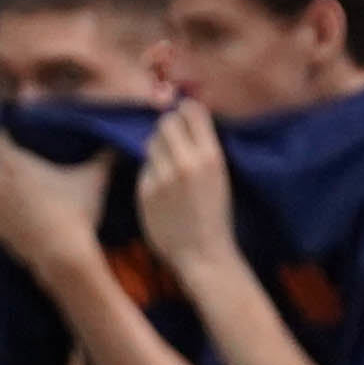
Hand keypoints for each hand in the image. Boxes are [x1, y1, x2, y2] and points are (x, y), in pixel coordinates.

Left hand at [0, 136, 113, 277]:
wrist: (62, 252)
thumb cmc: (77, 210)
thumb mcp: (95, 178)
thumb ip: (107, 156)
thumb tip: (121, 143)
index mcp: (13, 162)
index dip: (6, 135)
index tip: (14, 134)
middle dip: (9, 164)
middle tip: (28, 164)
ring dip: (5, 188)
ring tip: (25, 189)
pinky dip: (4, 211)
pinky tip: (20, 212)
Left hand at [134, 103, 237, 276]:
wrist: (202, 253)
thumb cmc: (215, 214)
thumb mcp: (220, 176)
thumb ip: (203, 149)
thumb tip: (185, 118)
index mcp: (211, 157)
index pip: (191, 112)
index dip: (185, 112)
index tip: (184, 118)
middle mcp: (185, 162)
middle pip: (165, 123)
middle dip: (167, 128)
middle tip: (172, 140)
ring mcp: (162, 177)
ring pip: (150, 143)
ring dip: (157, 149)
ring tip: (168, 165)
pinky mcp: (144, 190)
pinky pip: (143, 168)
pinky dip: (150, 172)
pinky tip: (161, 188)